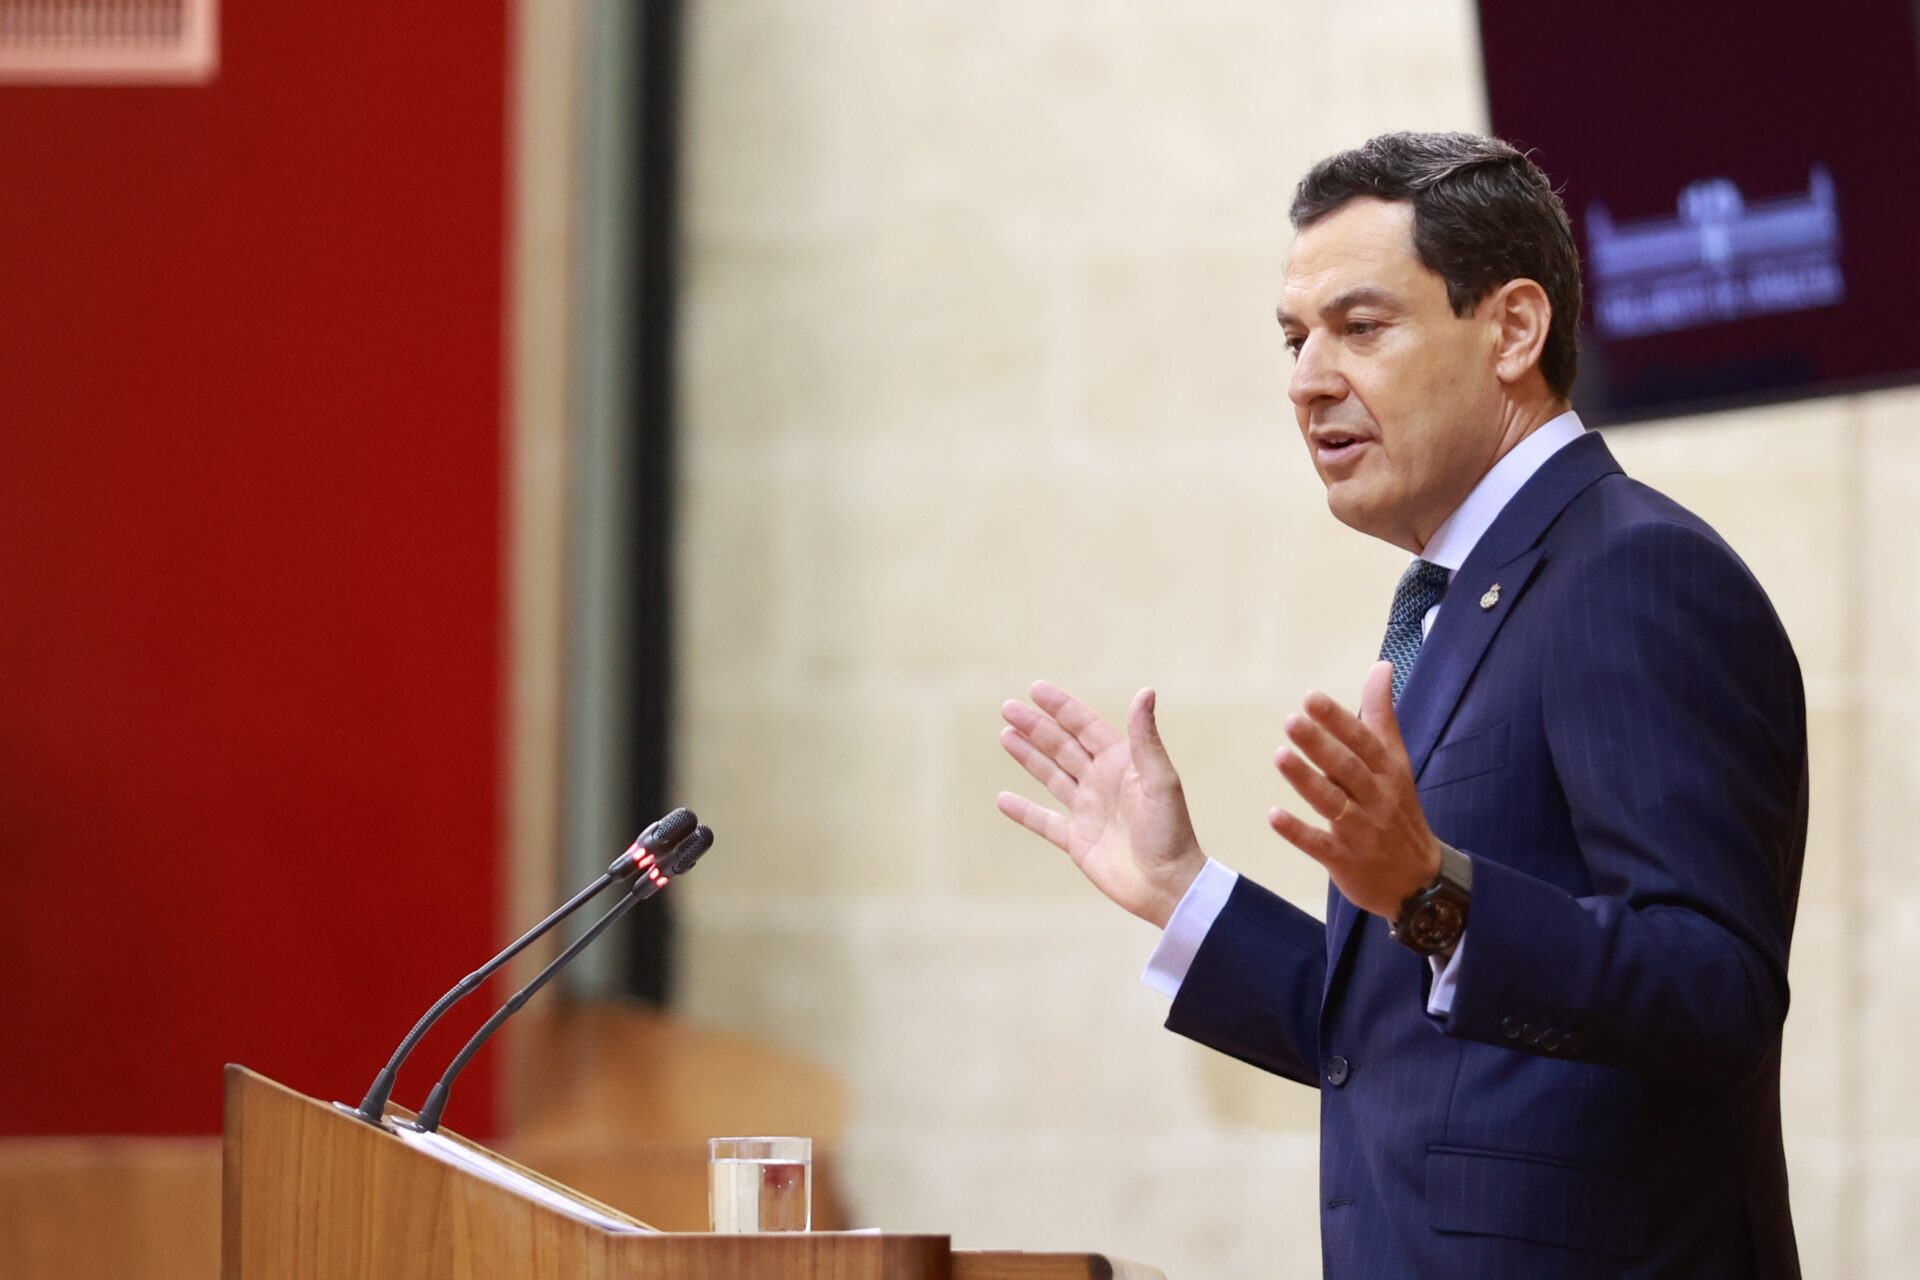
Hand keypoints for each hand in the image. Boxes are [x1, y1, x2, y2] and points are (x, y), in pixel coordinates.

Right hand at [997, 681, 1204, 927]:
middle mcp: (1102, 782)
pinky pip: (1044, 822)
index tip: (1035, 690)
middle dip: (1035, 727)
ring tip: (1005, 735)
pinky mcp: (1077, 841)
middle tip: (1008, 708)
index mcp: (1121, 763)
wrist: (1167, 885)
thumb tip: (1145, 691)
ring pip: (1051, 776)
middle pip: (1062, 747)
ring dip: (1028, 756)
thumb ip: (1145, 738)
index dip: (1061, 708)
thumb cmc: (1171, 831)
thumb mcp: (1160, 780)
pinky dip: (1024, 811)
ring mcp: (1088, 810)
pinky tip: (1002, 800)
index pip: (1085, 727)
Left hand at [1269, 660, 1441, 918]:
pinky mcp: (1344, 861)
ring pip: (1332, 803)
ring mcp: (1361, 831)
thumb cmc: (1399, 811)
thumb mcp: (1396, 763)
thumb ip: (1381, 716)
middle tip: (1291, 721)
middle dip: (1320, 745)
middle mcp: (1376, 799)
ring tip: (1280, 756)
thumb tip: (1381, 666)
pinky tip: (1274, 816)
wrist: (1419, 881)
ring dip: (1306, 780)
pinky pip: (1320, 845)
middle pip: (1347, 768)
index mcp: (1388, 773)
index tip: (1311, 698)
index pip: (1364, 742)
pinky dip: (1298, 832)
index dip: (1338, 720)